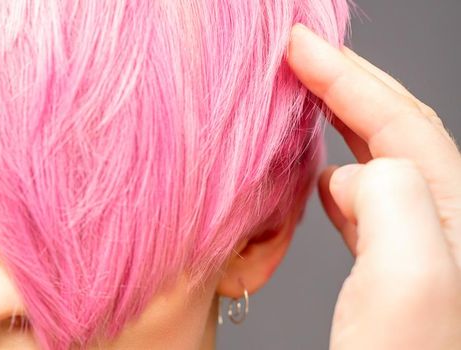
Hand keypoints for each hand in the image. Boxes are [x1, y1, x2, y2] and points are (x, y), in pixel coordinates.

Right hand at [288, 25, 460, 348]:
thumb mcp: (409, 279)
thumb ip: (394, 198)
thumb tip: (357, 171)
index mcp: (456, 220)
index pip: (401, 123)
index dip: (348, 77)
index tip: (296, 43)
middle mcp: (448, 232)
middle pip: (399, 135)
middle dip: (348, 87)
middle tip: (298, 55)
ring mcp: (425, 260)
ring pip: (383, 169)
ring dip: (342, 128)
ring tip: (302, 101)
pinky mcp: (398, 286)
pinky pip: (369, 211)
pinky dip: (339, 180)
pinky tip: (319, 184)